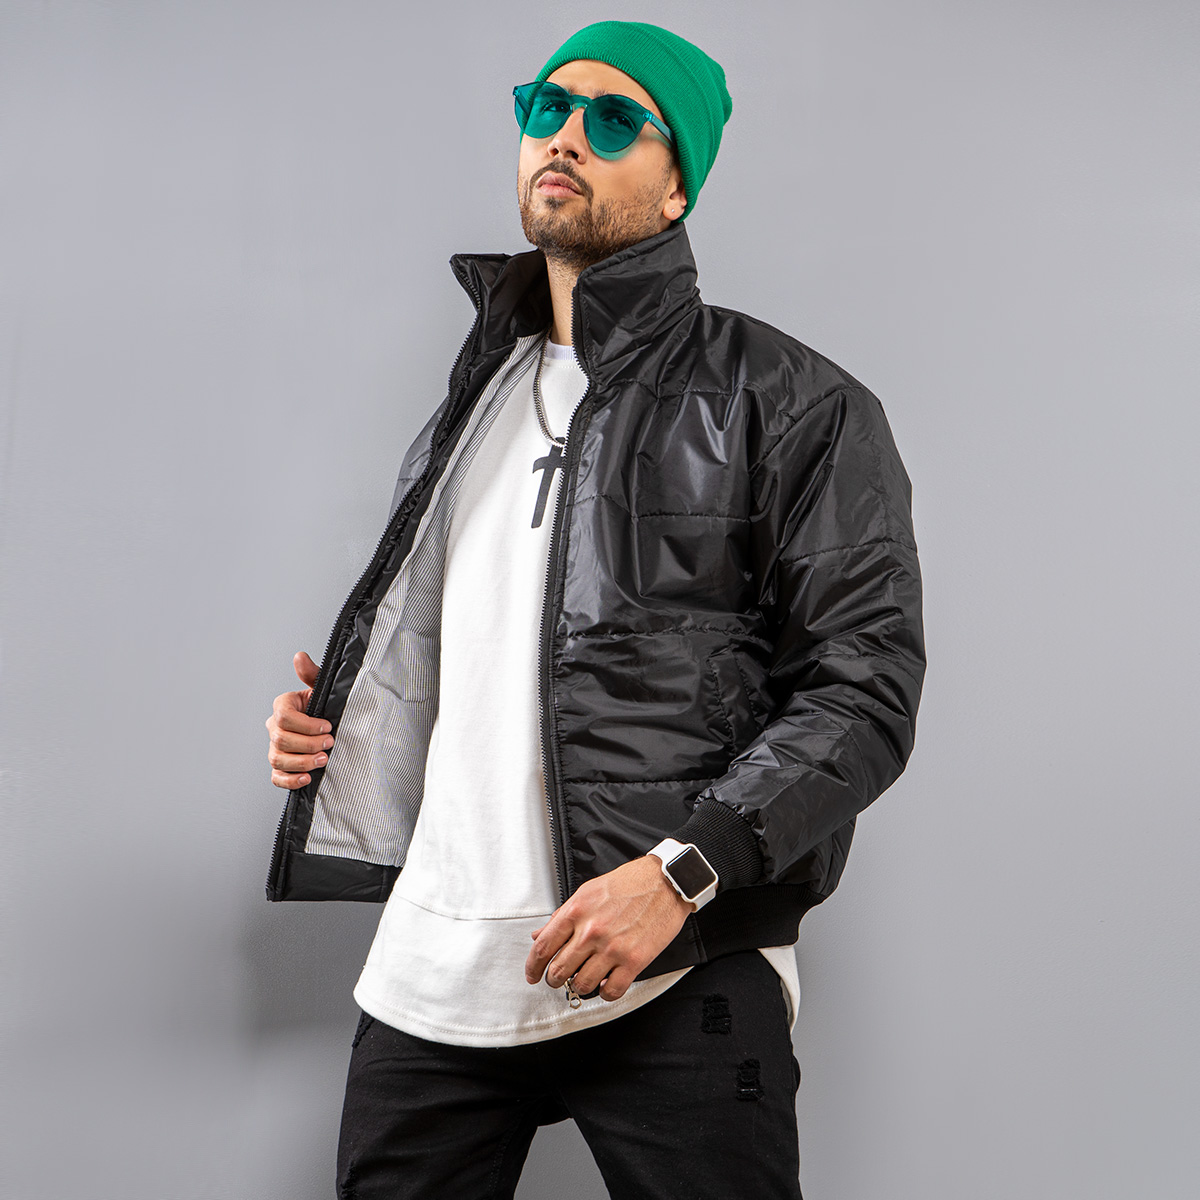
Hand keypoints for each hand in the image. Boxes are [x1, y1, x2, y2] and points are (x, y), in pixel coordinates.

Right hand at [265, 651, 333, 788]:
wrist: (330, 728)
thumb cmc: (324, 707)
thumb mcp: (321, 690)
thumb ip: (312, 675)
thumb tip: (300, 657)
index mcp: (283, 706)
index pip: (284, 716)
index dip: (306, 724)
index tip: (327, 726)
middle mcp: (274, 728)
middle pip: (281, 739)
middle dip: (308, 744)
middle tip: (329, 744)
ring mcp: (275, 748)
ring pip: (277, 759)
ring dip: (302, 762)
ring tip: (323, 760)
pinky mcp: (280, 767)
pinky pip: (276, 777)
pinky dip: (290, 780)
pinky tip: (307, 778)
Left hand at [525, 855, 694, 1002]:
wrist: (666, 881)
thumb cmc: (630, 883)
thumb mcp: (588, 891)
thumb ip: (562, 915)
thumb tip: (539, 934)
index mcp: (577, 911)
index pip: (543, 947)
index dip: (533, 967)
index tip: (533, 975)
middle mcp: (592, 931)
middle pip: (558, 971)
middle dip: (554, 979)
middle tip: (558, 978)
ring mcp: (613, 948)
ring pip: (582, 985)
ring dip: (579, 986)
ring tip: (584, 979)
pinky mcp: (634, 961)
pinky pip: (611, 991)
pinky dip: (604, 993)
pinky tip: (606, 984)